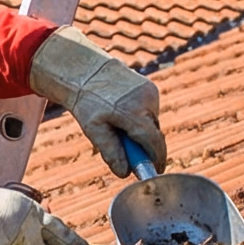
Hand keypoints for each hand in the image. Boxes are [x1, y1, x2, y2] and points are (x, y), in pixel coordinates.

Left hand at [30, 26, 166, 177]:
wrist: (87, 71)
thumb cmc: (88, 102)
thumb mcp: (94, 129)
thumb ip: (110, 151)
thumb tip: (124, 173)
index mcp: (133, 112)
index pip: (153, 142)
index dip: (156, 159)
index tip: (156, 171)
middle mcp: (147, 101)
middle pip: (153, 134)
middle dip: (144, 146)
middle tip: (128, 152)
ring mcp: (151, 92)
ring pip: (151, 123)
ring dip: (140, 131)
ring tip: (117, 123)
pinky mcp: (151, 88)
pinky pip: (149, 112)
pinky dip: (140, 118)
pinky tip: (122, 112)